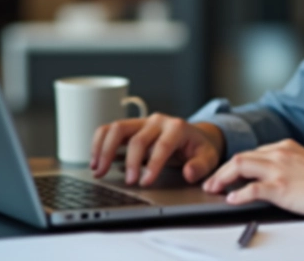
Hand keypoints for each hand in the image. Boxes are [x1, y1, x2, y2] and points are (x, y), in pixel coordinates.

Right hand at [90, 113, 223, 185]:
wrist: (195, 136)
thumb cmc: (199, 149)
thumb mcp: (208, 158)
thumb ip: (200, 166)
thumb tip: (189, 172)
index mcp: (177, 127)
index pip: (162, 145)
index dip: (153, 164)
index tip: (145, 182)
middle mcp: (157, 121)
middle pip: (138, 138)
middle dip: (131, 162)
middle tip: (129, 183)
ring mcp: (142, 122)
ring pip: (117, 128)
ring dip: (104, 150)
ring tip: (98, 171)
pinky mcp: (130, 127)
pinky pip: (109, 130)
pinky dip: (98, 143)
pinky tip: (95, 161)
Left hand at [202, 139, 303, 219]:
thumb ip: (291, 166)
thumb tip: (280, 178)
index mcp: (287, 147)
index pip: (253, 152)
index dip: (236, 164)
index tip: (228, 173)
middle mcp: (280, 153)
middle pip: (240, 157)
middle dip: (222, 169)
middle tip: (212, 182)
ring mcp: (279, 169)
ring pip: (240, 166)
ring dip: (222, 178)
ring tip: (213, 188)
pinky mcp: (280, 187)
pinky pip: (251, 189)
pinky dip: (238, 193)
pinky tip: (232, 199)